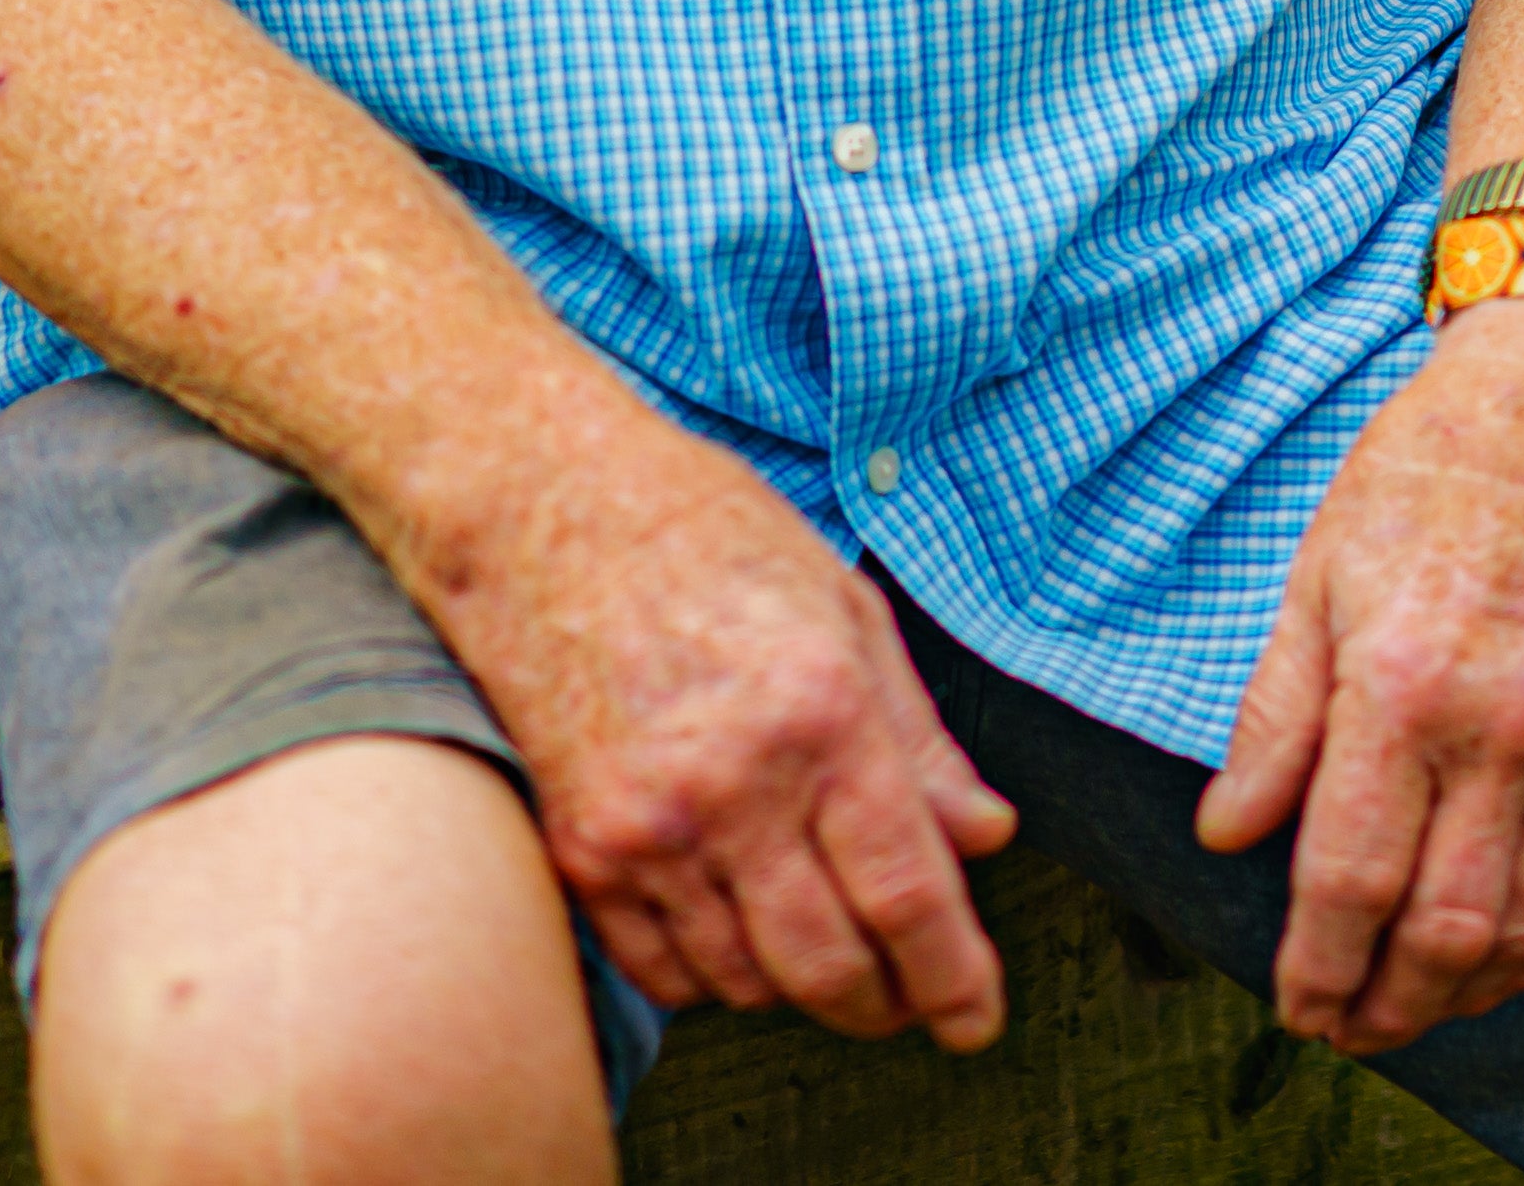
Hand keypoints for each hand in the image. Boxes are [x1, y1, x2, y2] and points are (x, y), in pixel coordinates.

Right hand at [415, 422, 1019, 1047]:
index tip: (975, 1019)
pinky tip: (736, 930)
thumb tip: (986, 835)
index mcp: (821, 714)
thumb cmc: (701, 535)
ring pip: (746, 982)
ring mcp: (647, 826)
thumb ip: (921, 741)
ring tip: (822, 947)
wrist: (538, 506)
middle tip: (908, 997)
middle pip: (830, 966)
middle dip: (884, 1003)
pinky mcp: (581, 847)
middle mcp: (735, 785)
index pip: (909, 897)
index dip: (956, 979)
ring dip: (798, 987)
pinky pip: (662, 970)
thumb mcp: (846, 609)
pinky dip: (712, 975)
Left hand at [1197, 296, 1523, 1051]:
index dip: (1315, 965)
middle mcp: (1499, 733)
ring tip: (1410, 1012)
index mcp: (1400, 687)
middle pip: (1442, 931)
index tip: (1292, 1004)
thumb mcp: (1315, 576)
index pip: (1349, 878)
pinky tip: (1502, 963)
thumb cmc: (1429, 470)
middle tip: (1344, 1029)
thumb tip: (1225, 838)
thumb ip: (1274, 721)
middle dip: (1385, 1006)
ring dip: (1464, 997)